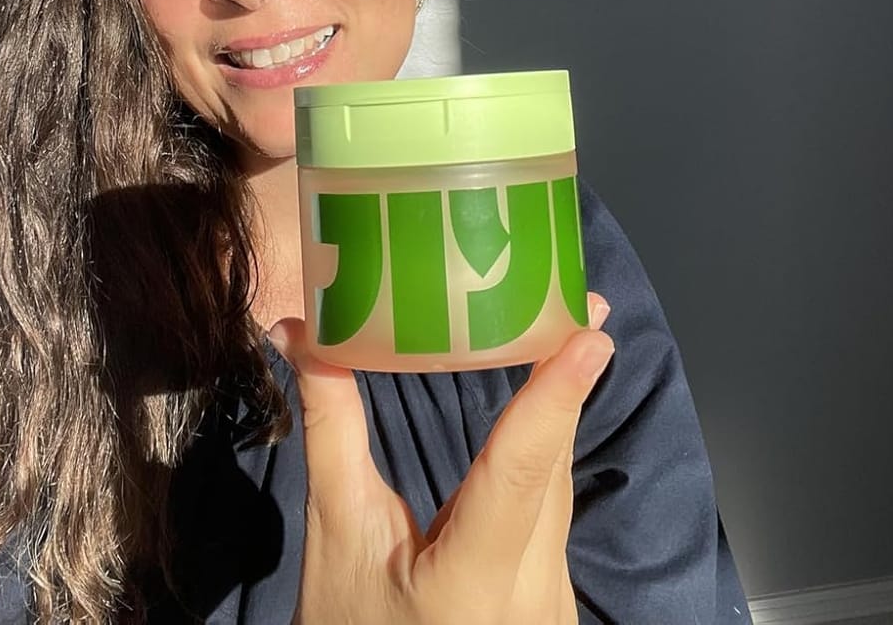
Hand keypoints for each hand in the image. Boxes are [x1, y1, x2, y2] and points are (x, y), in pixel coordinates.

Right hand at [270, 292, 613, 624]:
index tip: (591, 336)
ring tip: (565, 330)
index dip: (556, 397)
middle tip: (578, 298)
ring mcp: (554, 603)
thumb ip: (332, 430)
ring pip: (561, 487)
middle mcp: (532, 594)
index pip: (523, 472)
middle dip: (566, 382)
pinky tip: (545, 407)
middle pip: (552, 468)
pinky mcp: (556, 600)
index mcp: (472, 581)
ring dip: (561, 412)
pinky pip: (557, 512)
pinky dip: (548, 454)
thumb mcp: (337, 534)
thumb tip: (301, 332)